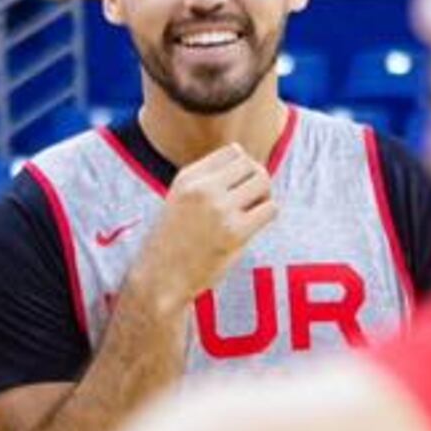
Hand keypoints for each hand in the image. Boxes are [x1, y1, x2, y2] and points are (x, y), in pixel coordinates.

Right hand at [135, 144, 278, 306]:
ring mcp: (219, 209)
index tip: (236, 189)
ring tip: (250, 213)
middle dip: (257, 180)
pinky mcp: (235, 232)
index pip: (233, 151)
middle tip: (248, 202)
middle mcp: (202, 188)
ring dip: (264, 196)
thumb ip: (208, 180)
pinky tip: (251, 228)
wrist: (160, 279)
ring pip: (264, 182)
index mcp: (187, 178)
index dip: (242, 168)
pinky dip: (266, 216)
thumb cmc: (173, 242)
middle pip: (252, 164)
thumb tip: (250, 162)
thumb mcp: (179, 199)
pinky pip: (270, 209)